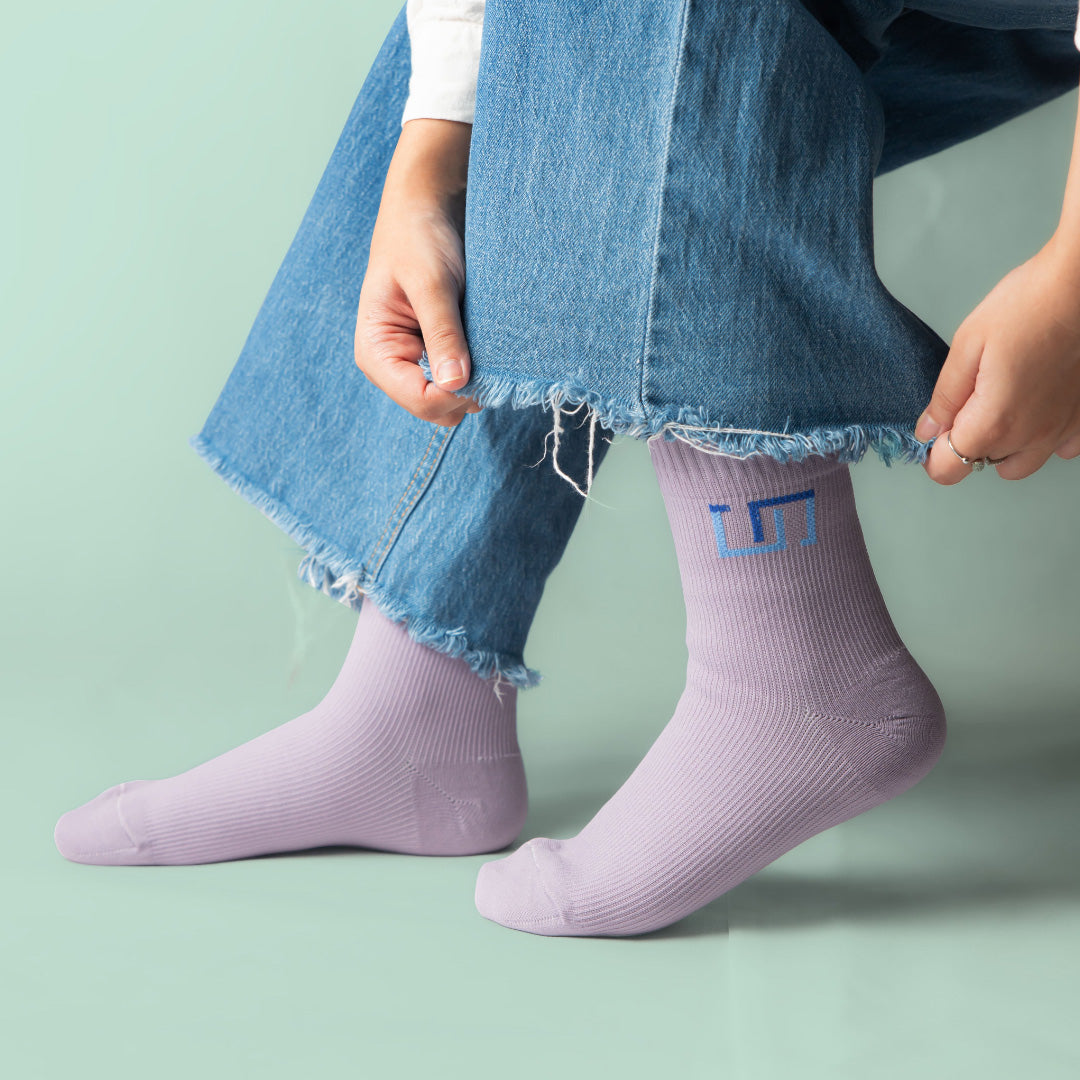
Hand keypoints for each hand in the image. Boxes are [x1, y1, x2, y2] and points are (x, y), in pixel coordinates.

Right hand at [354, 118, 480, 425]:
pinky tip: (489, 347)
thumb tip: (456, 385)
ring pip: (452, 401)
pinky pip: (462, 383)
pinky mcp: (437, 355)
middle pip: (436, 410)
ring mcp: (415, 364)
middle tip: (493, 357)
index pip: (419, 400)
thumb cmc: (420, 238)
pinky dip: (479, 373)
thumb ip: (443, 333)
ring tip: (489, 346)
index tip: (485, 371)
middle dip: (466, 392)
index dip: (455, 395)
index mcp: (376, 353)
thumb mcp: (432, 284)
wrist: (427, 208)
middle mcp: (392, 366)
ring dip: (476, 383)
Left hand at [915, 238, 1079, 483]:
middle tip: (968, 405)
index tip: (934, 430)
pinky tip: (1036, 407)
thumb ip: (945, 397)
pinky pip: (1060, 449)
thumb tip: (928, 430)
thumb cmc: (1026, 307)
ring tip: (1001, 405)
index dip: (933, 453)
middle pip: (983, 465)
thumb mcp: (967, 347)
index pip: (949, 470)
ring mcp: (1062, 431)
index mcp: (994, 423)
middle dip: (968, 443)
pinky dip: (1043, 438)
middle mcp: (1030, 437)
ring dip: (1003, 445)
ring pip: (1021, 463)